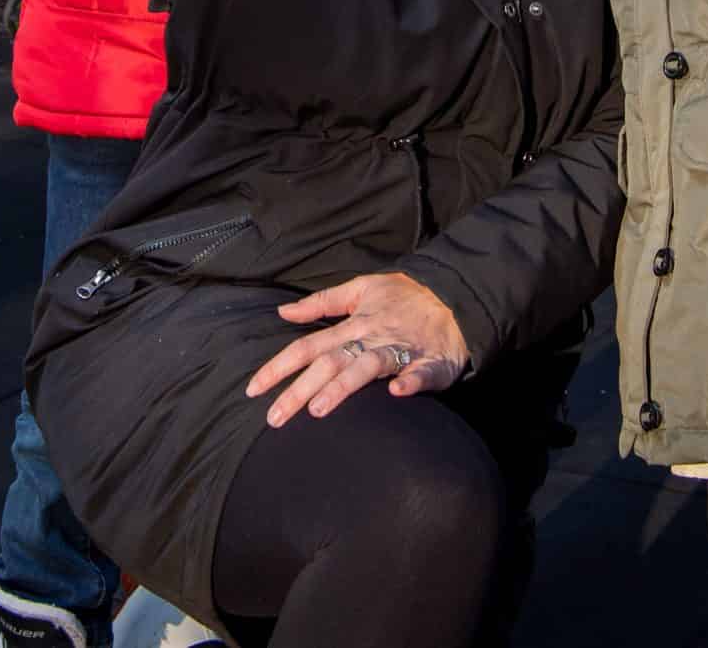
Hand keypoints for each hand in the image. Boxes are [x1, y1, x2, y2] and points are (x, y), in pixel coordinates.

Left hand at [245, 273, 469, 427]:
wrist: (454, 297)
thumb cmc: (405, 296)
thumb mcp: (362, 288)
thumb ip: (322, 302)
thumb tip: (284, 312)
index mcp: (353, 324)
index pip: (307, 346)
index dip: (279, 367)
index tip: (252, 390)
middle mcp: (371, 339)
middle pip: (329, 363)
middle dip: (299, 390)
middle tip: (274, 419)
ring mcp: (400, 352)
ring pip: (367, 368)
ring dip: (344, 387)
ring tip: (319, 410)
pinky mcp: (430, 364)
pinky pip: (420, 373)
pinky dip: (410, 381)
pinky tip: (397, 391)